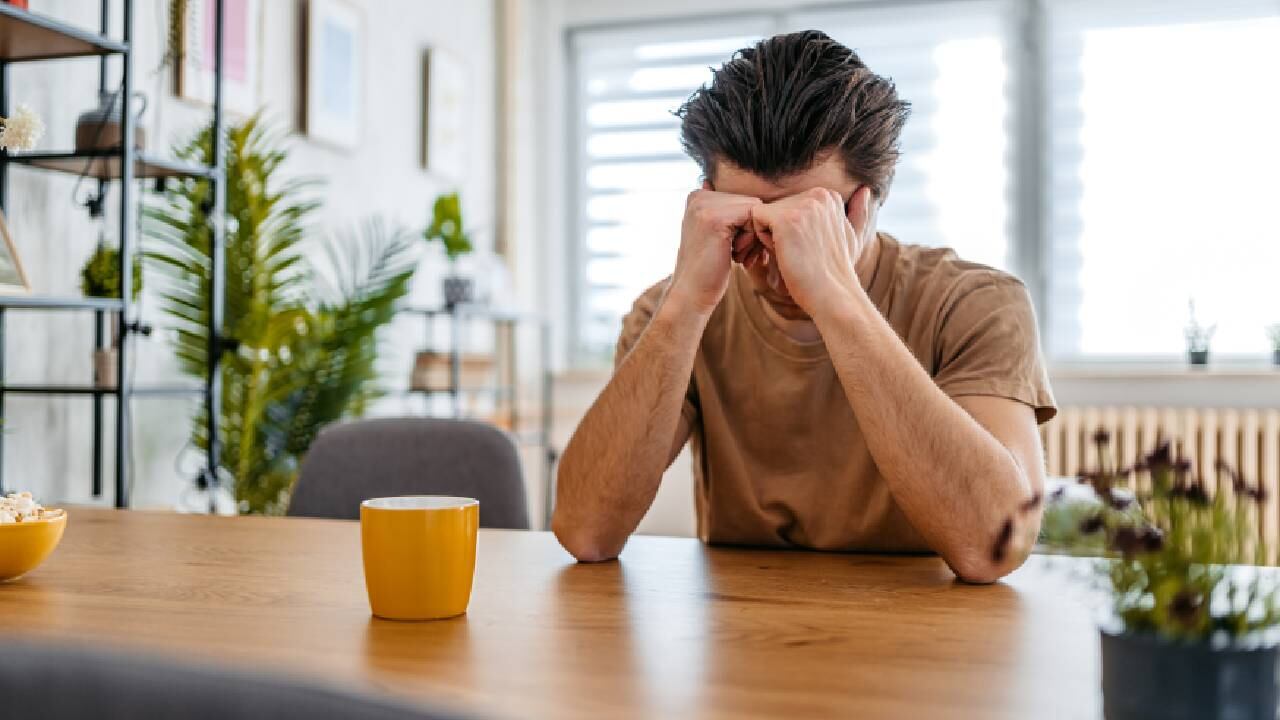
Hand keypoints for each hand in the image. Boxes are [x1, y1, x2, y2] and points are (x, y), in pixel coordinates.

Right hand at [667, 186, 761, 313]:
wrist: (691, 294)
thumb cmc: (708, 268)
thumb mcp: (714, 233)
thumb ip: (724, 210)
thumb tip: (727, 188)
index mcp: (698, 196)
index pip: (742, 199)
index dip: (746, 226)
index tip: (736, 248)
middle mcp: (699, 196)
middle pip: (750, 202)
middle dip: (751, 231)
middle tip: (738, 254)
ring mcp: (706, 206)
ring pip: (753, 210)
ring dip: (752, 236)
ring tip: (736, 256)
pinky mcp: (716, 219)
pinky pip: (752, 218)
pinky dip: (751, 240)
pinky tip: (736, 256)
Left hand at [748, 186, 873, 317]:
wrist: (833, 295)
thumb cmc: (837, 272)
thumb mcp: (853, 237)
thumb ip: (858, 212)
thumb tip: (865, 189)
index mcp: (829, 195)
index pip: (789, 204)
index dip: (792, 230)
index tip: (808, 247)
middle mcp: (817, 194)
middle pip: (775, 208)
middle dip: (779, 232)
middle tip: (800, 253)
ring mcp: (802, 205)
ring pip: (764, 214)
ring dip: (771, 237)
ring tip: (794, 253)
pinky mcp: (785, 218)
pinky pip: (755, 219)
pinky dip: (762, 240)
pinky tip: (783, 253)